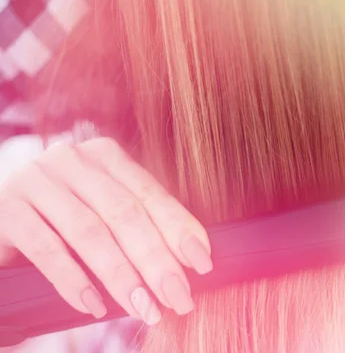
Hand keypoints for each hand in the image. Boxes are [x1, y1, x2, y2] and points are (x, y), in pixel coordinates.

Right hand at [0, 137, 211, 324]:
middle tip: (179, 298)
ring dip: (122, 276)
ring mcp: (37, 181)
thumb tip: (190, 259)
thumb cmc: (61, 216)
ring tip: (145, 309)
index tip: (203, 264)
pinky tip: (95, 306)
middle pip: (125, 214)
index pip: (150, 194)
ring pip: (91, 232)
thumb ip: (137, 223)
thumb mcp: (102, 210)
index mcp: (104, 156)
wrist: (0, 211)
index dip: (179, 229)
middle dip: (157, 261)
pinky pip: (47, 248)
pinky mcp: (8, 209)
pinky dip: (74, 281)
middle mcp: (72, 160)